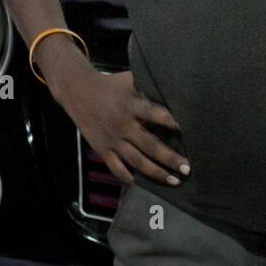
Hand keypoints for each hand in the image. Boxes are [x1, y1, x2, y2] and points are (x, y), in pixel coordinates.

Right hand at [55, 69, 188, 186]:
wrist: (78, 92)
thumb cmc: (112, 85)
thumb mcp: (130, 80)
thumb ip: (150, 87)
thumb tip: (176, 90)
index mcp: (131, 105)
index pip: (153, 114)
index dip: (170, 122)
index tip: (187, 131)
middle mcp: (123, 125)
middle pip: (150, 145)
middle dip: (170, 159)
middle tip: (187, 169)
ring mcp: (112, 140)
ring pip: (137, 162)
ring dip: (157, 173)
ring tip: (175, 181)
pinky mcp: (102, 150)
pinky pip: (117, 169)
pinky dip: (130, 178)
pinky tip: (145, 185)